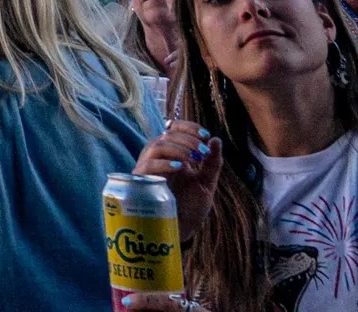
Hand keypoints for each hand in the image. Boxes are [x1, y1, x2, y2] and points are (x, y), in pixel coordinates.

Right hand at [133, 117, 221, 235]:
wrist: (182, 230)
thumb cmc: (191, 207)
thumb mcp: (206, 183)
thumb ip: (212, 163)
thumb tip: (216, 139)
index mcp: (172, 154)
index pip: (173, 129)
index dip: (187, 127)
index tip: (205, 134)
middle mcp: (158, 158)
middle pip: (166, 136)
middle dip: (187, 139)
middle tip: (203, 151)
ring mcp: (149, 169)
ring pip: (156, 147)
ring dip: (177, 149)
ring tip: (194, 159)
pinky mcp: (142, 182)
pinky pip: (148, 166)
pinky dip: (163, 163)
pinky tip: (179, 167)